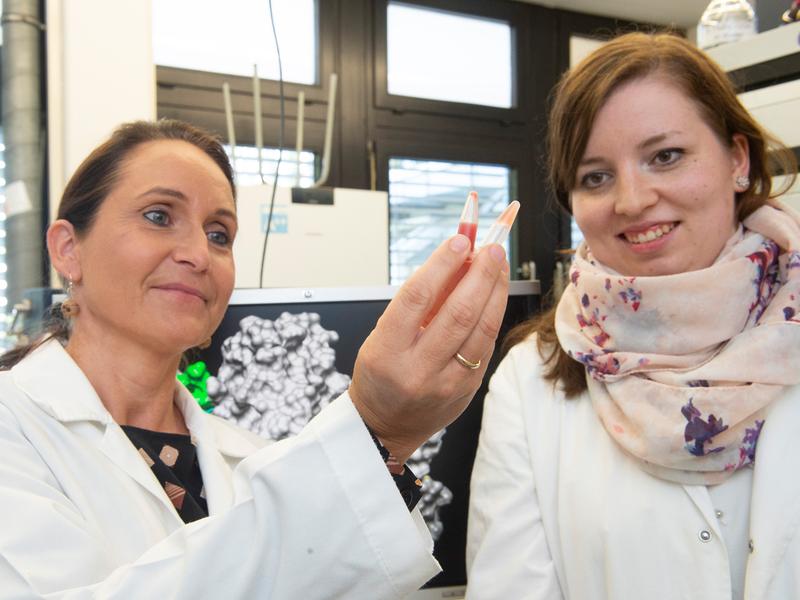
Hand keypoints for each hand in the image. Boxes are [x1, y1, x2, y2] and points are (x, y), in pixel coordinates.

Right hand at [349, 235, 509, 462]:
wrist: (386, 425)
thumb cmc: (381, 372)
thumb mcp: (383, 336)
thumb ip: (416, 304)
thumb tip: (453, 262)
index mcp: (387, 351)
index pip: (417, 298)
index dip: (442, 264)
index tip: (460, 241)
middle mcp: (417, 369)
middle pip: (458, 312)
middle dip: (480, 274)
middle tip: (492, 248)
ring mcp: (446, 383)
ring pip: (481, 328)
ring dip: (495, 291)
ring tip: (499, 265)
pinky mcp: (467, 389)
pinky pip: (486, 344)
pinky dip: (493, 314)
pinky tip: (495, 294)